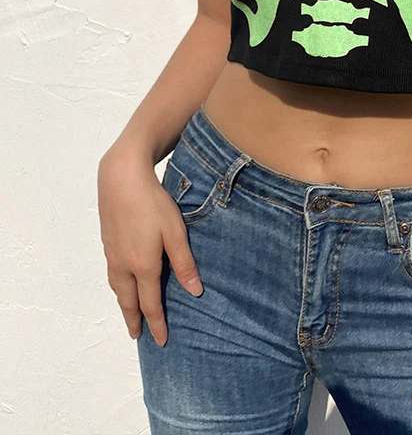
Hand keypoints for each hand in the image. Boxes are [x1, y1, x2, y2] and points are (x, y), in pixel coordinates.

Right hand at [97, 144, 202, 345]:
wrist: (121, 179)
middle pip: (128, 301)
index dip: (156, 323)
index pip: (150, 304)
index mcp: (143, 265)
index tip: (160, 340)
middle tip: (137, 336)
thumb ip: (184, 263)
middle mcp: (124, 265)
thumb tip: (195, 292)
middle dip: (133, 320)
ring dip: (124, 304)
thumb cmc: (153, 204)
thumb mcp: (176, 233)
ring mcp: (112, 254)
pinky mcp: (108, 242)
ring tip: (129, 314)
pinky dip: (118, 287)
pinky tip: (123, 282)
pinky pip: (112, 274)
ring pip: (117, 288)